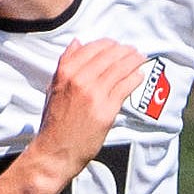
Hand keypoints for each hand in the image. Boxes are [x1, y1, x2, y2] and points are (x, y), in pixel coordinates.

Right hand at [28, 40, 148, 186]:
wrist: (56, 150)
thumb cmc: (55, 122)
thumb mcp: (54, 87)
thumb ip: (65, 64)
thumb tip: (77, 43)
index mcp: (66, 72)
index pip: (92, 47)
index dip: (108, 44)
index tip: (116, 45)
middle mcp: (79, 80)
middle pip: (109, 56)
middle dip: (124, 51)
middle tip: (132, 51)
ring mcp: (94, 94)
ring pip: (120, 69)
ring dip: (133, 61)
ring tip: (140, 58)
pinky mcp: (107, 110)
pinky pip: (125, 87)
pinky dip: (135, 78)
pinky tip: (139, 75)